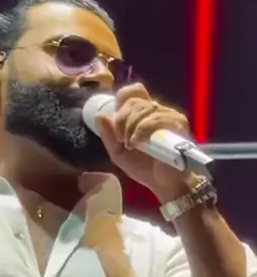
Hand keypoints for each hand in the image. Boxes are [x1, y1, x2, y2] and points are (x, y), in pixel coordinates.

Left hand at [95, 83, 192, 201]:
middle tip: (120, 139)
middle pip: (134, 100)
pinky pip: (155, 119)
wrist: (163, 184)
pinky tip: (136, 143)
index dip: (122, 99)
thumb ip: (108, 136)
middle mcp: (156, 110)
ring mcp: (168, 115)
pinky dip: (141, 130)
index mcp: (143, 113)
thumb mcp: (118, 154)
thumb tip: (98, 115)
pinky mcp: (177, 123)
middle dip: (121, 119)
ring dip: (130, 126)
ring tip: (129, 144)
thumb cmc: (144, 168)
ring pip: (143, 108)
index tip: (116, 120)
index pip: (133, 91)